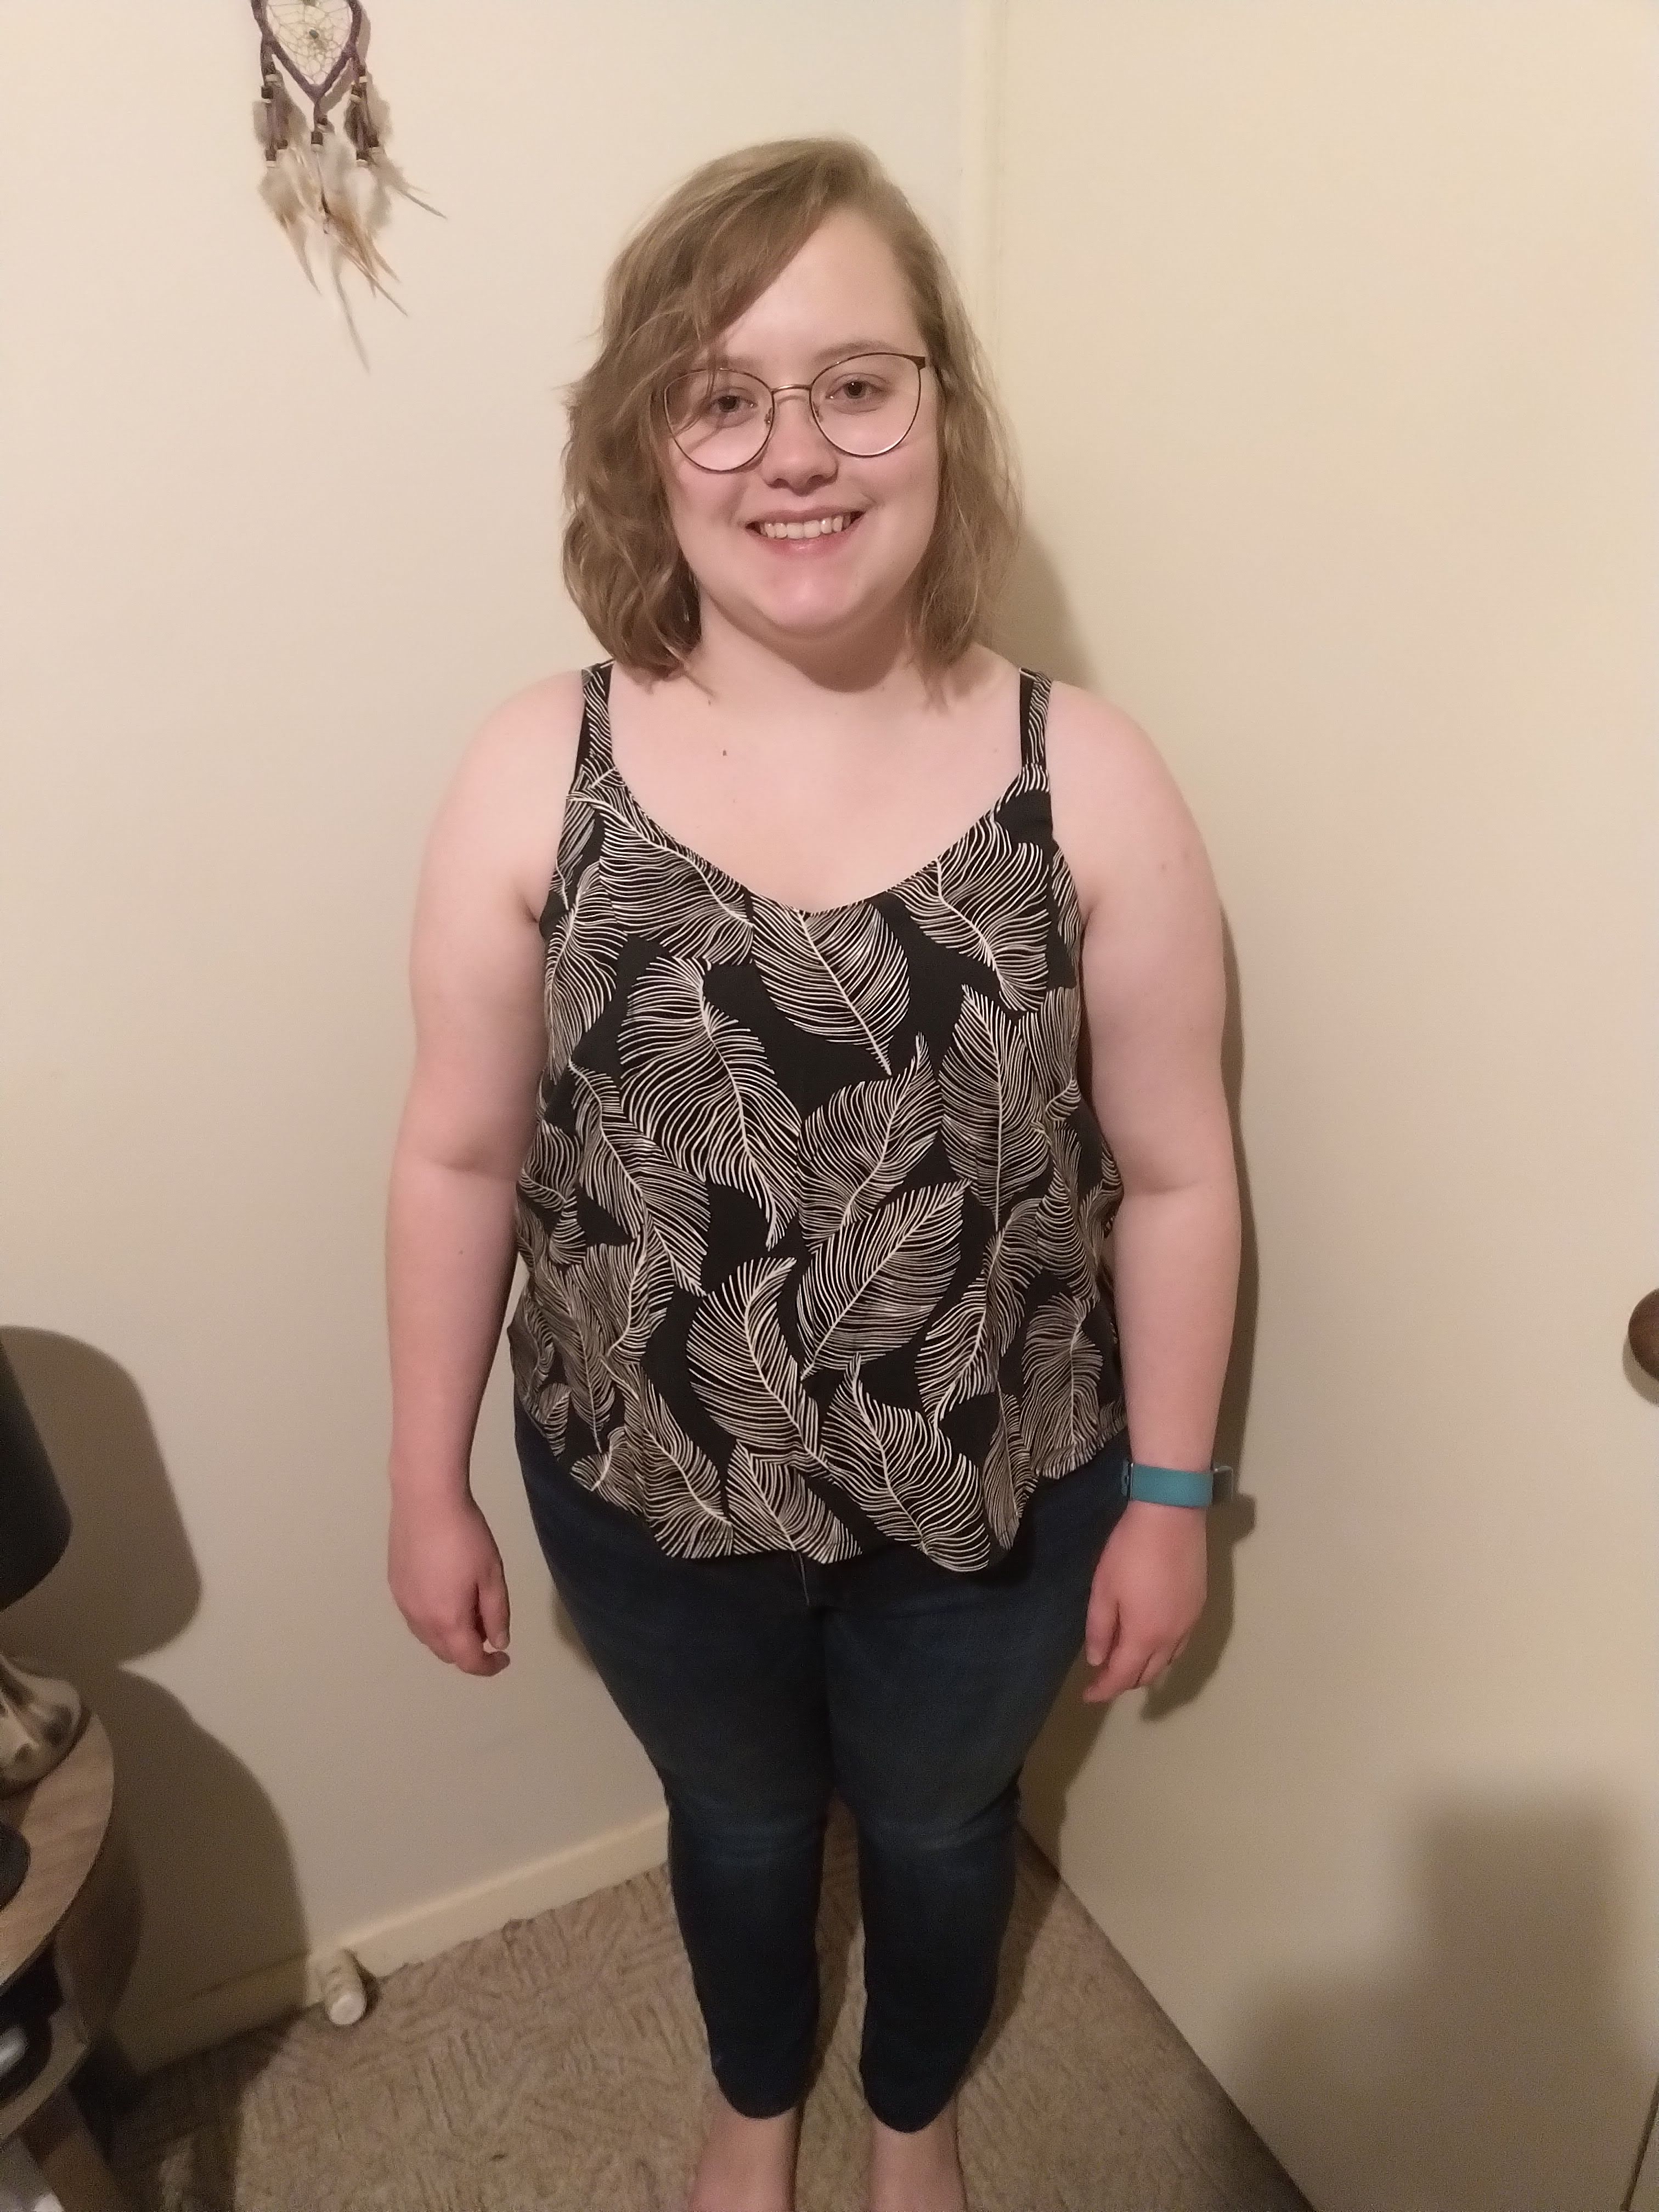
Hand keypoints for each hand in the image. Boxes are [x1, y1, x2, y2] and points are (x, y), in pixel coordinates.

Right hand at [388, 1487, 511, 1676]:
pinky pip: (415, 1617)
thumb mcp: (492, 1575)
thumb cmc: (466, 1537)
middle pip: (445, 1653)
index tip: (504, 1658)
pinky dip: (433, 1620)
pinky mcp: (394, 1585)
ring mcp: (403, 1603)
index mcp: (447, 1620)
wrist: (426, 1501)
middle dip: (469, 1651)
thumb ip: (496, 1614)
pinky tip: (445, 1595)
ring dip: (449, 1636)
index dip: (489, 1667)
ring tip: (469, 1611)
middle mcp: (419, 1619)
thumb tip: (498, 1642)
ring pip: (427, 1637)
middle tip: (488, 1629)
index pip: (468, 1660)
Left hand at [1081, 1500, 1206, 1702]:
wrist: (1172, 1516)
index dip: (1104, 1690)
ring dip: (1146, 1668)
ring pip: (1167, 1661)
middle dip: (1124, 1682)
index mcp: (1145, 1636)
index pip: (1123, 1677)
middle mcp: (1172, 1638)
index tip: (1088, 1696)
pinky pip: (1180, 1644)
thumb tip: (1098, 1661)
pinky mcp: (1199, 1607)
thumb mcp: (1104, 1589)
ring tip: (1125, 1661)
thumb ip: (1100, 1629)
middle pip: (1149, 1675)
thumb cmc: (1130, 1551)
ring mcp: (1190, 1623)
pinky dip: (1163, 1652)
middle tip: (1103, 1678)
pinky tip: (1151, 1639)